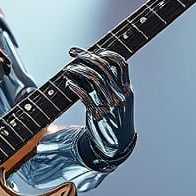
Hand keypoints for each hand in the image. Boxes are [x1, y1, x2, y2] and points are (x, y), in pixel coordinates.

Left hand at [63, 47, 136, 166]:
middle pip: (103, 68)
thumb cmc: (116, 119)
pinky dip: (75, 87)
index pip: (121, 63)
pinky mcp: (97, 115)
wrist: (117, 145)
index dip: (107, 53)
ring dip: (78, 69)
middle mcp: (119, 95)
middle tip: (72, 52)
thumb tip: (90, 66)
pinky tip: (68, 83)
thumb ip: (109, 84)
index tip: (94, 50)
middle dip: (86, 56)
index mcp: (127, 90)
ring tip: (68, 68)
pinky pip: (84, 96)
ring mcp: (109, 105)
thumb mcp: (119, 101)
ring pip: (93, 79)